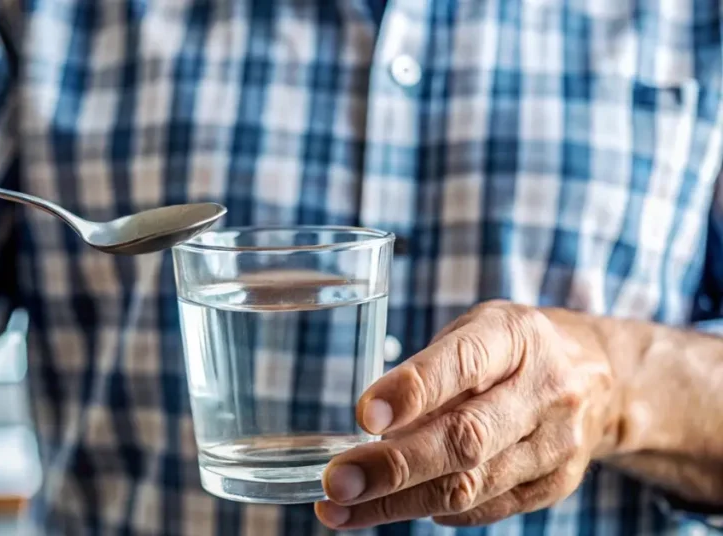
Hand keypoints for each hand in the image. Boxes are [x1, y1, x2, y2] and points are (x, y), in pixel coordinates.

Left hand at [315, 301, 618, 528]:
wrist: (603, 378)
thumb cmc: (513, 349)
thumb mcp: (476, 331)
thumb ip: (430, 371)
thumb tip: (371, 422)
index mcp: (515, 336)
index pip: (463, 364)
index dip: (412, 391)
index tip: (363, 414)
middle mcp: (544, 391)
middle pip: (466, 439)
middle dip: (393, 466)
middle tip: (337, 481)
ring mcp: (556, 444)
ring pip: (470, 486)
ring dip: (397, 503)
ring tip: (339, 509)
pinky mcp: (556, 485)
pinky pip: (485, 509)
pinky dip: (432, 511)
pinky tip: (391, 507)